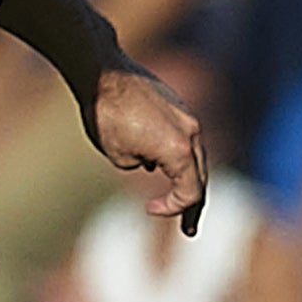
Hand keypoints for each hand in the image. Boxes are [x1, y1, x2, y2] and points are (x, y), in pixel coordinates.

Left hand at [83, 63, 206, 235]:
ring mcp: (186, 116)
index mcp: (180, 150)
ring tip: (179, 200)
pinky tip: (155, 163)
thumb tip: (148, 161)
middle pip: (200, 177)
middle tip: (188, 229)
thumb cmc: (104, 114)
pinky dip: (175, 154)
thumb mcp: (118, 155)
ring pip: (193, 156)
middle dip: (192, 205)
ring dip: (186, 179)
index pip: (190, 193)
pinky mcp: (176, 105)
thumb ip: (140, 165)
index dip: (174, 209)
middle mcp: (191, 133)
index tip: (149, 209)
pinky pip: (182, 136)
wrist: (101, 72)